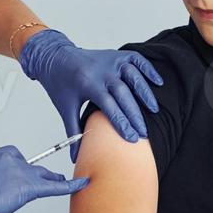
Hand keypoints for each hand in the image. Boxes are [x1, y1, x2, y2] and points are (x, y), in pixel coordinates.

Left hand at [17, 28, 162, 160]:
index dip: (122, 123)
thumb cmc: (61, 84)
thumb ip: (73, 132)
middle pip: (124, 93)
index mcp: (88, 84)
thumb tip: (75, 158)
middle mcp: (101, 71)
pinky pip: (137, 59)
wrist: (55, 57)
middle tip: (145, 132)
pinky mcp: (117, 54)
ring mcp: (111, 61)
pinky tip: (158, 83)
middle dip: (135, 114)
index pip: (109, 106)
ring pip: (133, 75)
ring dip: (145, 93)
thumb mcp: (65, 108)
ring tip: (154, 110)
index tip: (132, 138)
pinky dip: (149, 70)